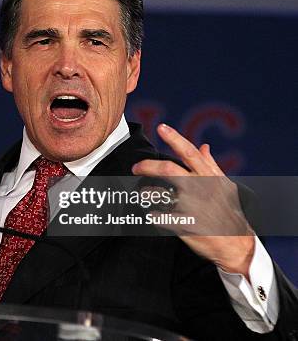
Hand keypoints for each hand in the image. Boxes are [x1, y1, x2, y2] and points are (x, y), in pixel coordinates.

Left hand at [132, 123, 254, 278]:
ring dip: (146, 192)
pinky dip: (152, 214)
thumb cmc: (229, 212)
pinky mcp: (184, 226)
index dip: (175, 139)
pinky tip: (153, 214)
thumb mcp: (225, 186)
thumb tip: (204, 146)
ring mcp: (192, 208)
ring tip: (143, 194)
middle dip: (147, 166)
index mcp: (209, 178)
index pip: (190, 153)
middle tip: (135, 168)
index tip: (161, 127)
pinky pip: (158, 216)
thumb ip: (211, 166)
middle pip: (168, 170)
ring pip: (158, 194)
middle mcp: (200, 189)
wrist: (236, 245)